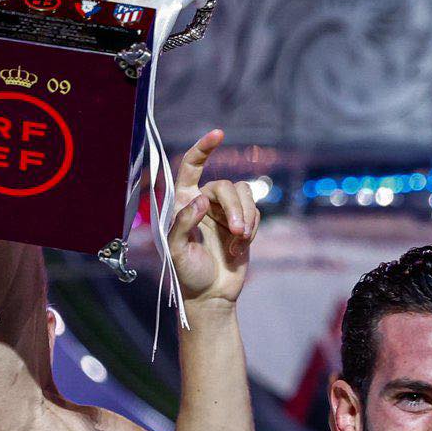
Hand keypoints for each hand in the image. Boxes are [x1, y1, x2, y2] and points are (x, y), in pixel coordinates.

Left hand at [169, 130, 259, 307]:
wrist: (211, 295)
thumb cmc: (188, 274)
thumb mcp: (176, 251)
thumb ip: (183, 223)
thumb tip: (202, 201)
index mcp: (184, 203)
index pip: (191, 167)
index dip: (204, 148)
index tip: (219, 134)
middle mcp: (205, 202)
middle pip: (225, 185)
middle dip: (234, 207)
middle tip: (236, 232)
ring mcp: (225, 213)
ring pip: (243, 195)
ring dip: (245, 217)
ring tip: (240, 240)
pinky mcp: (243, 224)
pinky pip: (254, 212)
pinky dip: (252, 228)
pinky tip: (240, 247)